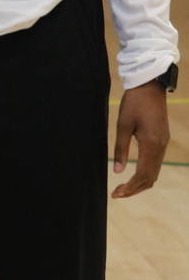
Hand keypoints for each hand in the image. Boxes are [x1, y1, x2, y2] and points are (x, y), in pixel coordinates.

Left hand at [111, 80, 169, 197]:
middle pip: (151, 178)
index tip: (116, 193)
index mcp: (151, 144)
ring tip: (123, 187)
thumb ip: (120, 148)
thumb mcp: (122, 124)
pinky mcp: (163, 139)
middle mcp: (161, 147)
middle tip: (117, 193)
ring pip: (155, 172)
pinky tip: (134, 172)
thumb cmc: (134, 102)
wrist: (150, 86)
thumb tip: (117, 171)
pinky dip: (146, 172)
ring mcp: (164, 144)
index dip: (130, 188)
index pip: (142, 175)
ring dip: (140, 182)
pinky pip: (156, 163)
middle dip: (134, 189)